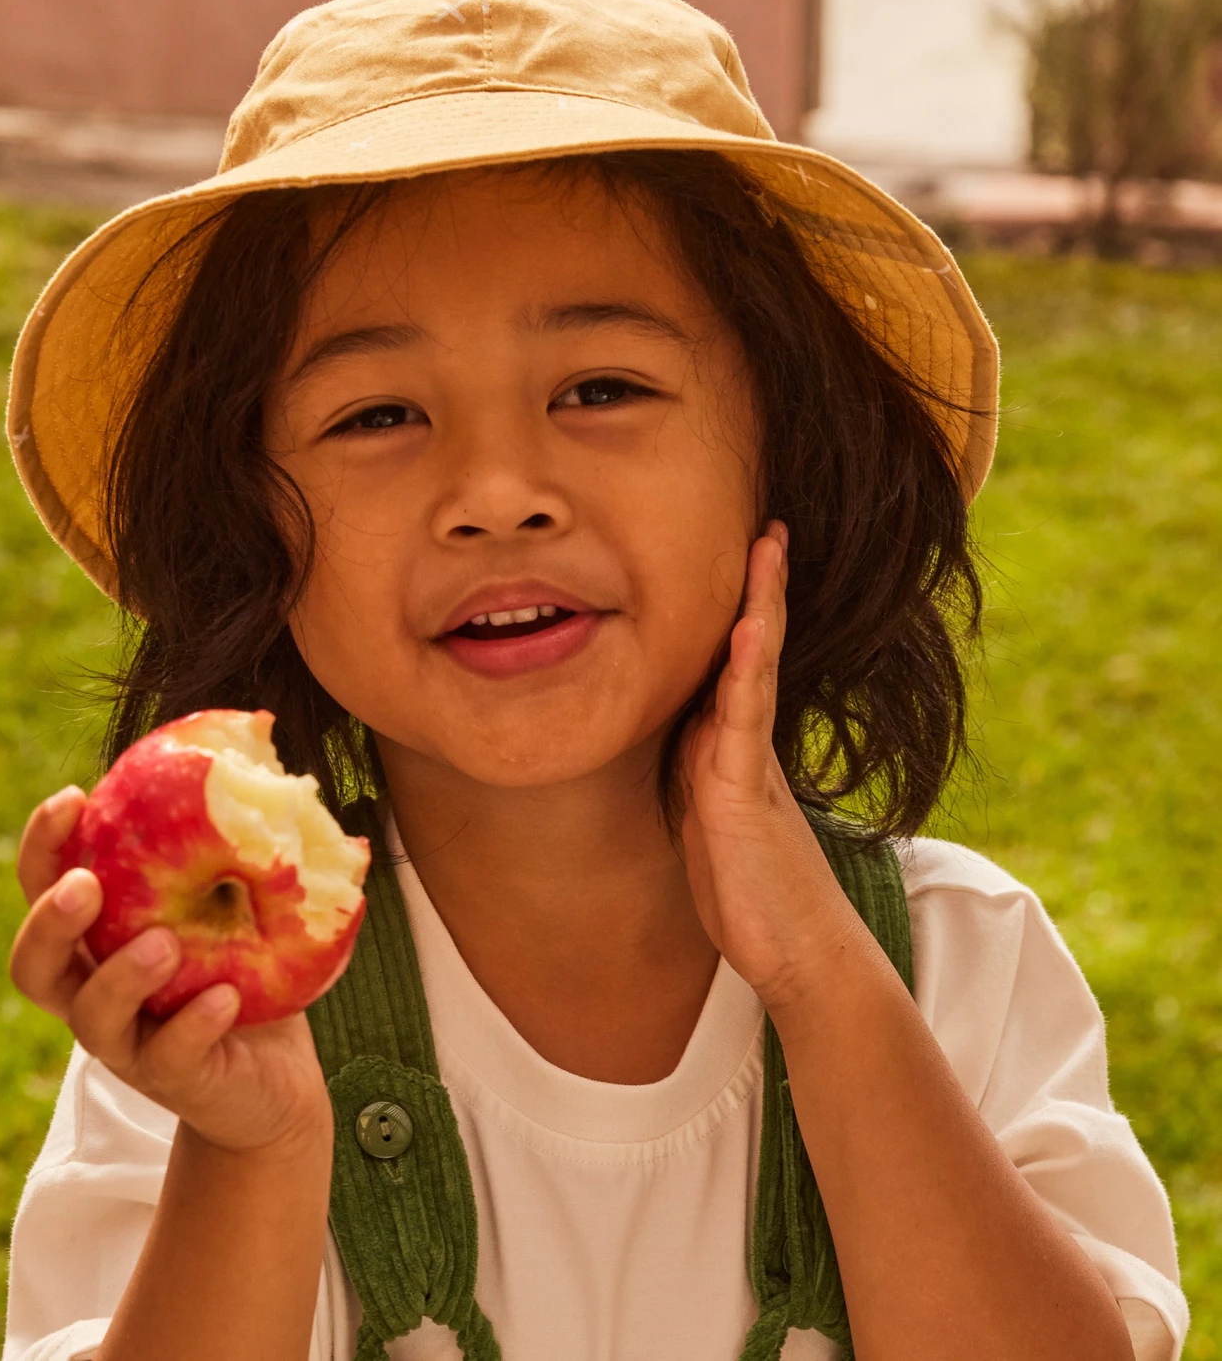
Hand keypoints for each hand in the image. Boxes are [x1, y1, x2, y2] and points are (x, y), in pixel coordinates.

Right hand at [8, 788, 331, 1158]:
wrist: (276, 1076)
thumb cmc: (245, 969)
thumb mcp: (237, 899)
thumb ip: (229, 844)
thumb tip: (261, 740)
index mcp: (96, 941)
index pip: (43, 888)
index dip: (43, 845)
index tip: (74, 797)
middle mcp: (94, 994)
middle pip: (32, 967)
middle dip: (49, 922)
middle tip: (85, 884)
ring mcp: (129, 1044)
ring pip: (92, 1019)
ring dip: (121, 977)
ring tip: (163, 944)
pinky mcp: (177, 1081)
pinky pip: (170, 1056)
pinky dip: (193, 1024)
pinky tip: (224, 997)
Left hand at [681, 522, 867, 1015]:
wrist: (799, 958)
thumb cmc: (753, 896)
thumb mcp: (710, 825)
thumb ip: (700, 777)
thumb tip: (687, 741)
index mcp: (731, 751)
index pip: (732, 665)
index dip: (737, 612)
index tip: (745, 558)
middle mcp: (744, 747)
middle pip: (750, 650)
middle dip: (758, 589)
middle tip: (770, 527)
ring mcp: (748, 767)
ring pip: (752, 669)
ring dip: (758, 607)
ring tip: (769, 548)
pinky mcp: (742, 795)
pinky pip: (742, 719)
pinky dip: (745, 670)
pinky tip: (748, 629)